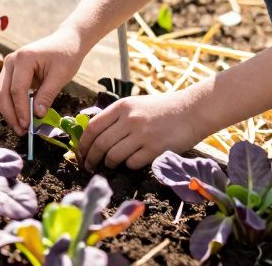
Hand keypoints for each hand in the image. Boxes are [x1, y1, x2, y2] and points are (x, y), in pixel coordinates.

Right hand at [0, 26, 86, 134]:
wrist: (66, 41)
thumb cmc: (66, 55)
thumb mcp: (60, 76)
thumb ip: (47, 95)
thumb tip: (36, 116)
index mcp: (23, 58)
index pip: (17, 90)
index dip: (21, 110)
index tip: (27, 127)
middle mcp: (11, 61)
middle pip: (2, 92)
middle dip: (10, 114)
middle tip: (21, 131)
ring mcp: (8, 65)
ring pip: (0, 93)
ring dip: (8, 111)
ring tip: (20, 127)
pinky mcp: (11, 71)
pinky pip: (5, 90)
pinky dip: (10, 104)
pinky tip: (20, 117)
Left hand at [78, 89, 206, 170]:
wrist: (191, 111)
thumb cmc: (160, 109)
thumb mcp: (135, 105)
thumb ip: (115, 117)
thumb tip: (92, 136)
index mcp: (121, 106)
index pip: (92, 127)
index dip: (83, 144)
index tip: (80, 154)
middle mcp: (129, 119)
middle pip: (100, 144)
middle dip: (90, 159)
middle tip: (89, 166)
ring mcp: (142, 134)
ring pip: (113, 156)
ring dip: (108, 164)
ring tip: (110, 165)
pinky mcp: (154, 149)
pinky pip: (131, 163)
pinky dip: (128, 166)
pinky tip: (132, 162)